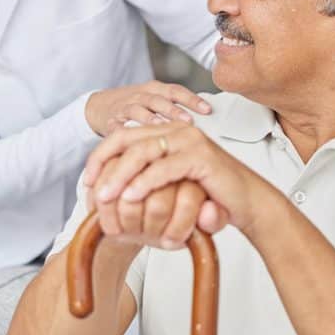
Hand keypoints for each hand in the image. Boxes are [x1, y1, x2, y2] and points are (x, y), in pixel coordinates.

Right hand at [84, 81, 211, 135]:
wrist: (99, 106)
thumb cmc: (135, 105)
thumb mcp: (155, 100)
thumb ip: (176, 107)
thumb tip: (206, 119)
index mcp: (155, 89)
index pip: (176, 91)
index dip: (192, 99)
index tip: (208, 109)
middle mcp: (141, 95)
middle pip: (159, 100)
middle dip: (174, 111)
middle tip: (189, 122)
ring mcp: (125, 107)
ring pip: (139, 111)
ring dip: (152, 119)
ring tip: (162, 129)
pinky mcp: (111, 121)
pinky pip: (118, 126)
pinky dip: (126, 132)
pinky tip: (135, 141)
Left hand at [86, 121, 282, 238]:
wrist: (247, 204)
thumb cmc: (208, 196)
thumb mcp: (170, 184)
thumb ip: (146, 176)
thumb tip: (109, 183)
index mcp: (167, 131)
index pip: (124, 135)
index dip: (101, 156)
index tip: (87, 180)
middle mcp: (177, 130)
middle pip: (128, 140)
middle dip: (104, 163)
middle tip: (91, 187)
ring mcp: (190, 140)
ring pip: (143, 152)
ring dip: (120, 174)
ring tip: (105, 195)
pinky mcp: (201, 157)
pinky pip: (164, 168)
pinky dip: (144, 183)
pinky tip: (130, 197)